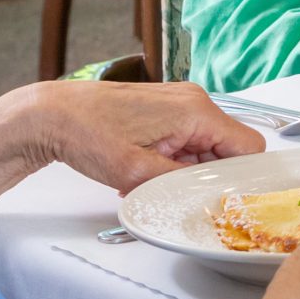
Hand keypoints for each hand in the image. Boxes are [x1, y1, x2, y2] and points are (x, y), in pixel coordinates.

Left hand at [25, 81, 263, 193]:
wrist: (50, 116)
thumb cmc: (87, 134)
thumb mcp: (136, 172)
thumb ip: (181, 183)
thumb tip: (209, 194)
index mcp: (196, 111)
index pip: (249, 147)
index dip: (241, 177)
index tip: (221, 197)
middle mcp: (194, 101)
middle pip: (228, 148)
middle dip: (208, 176)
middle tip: (177, 193)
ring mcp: (179, 103)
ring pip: (206, 147)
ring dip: (187, 170)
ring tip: (152, 182)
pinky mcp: (165, 109)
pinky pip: (186, 140)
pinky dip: (173, 160)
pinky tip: (146, 172)